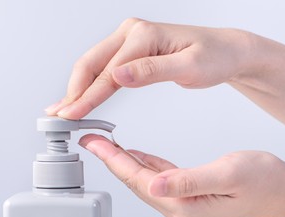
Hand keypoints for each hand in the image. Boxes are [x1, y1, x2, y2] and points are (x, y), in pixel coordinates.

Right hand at [46, 18, 251, 118]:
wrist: (225, 51)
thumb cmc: (213, 57)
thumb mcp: (189, 67)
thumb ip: (152, 70)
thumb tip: (118, 75)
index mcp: (144, 35)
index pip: (108, 71)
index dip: (87, 96)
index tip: (71, 115)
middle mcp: (132, 32)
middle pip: (91, 63)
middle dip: (73, 91)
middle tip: (59, 116)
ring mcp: (130, 39)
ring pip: (94, 65)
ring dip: (78, 88)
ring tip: (64, 110)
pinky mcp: (132, 49)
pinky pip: (106, 67)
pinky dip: (92, 84)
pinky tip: (82, 97)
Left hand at [79, 134, 284, 216]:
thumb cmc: (264, 181)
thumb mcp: (227, 174)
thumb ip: (188, 180)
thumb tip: (153, 184)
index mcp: (185, 207)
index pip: (140, 181)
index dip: (114, 160)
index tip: (94, 143)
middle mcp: (180, 211)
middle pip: (137, 182)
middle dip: (113, 160)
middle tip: (92, 138)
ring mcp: (184, 206)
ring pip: (145, 181)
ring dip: (125, 162)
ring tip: (106, 144)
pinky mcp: (190, 198)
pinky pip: (160, 180)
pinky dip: (145, 165)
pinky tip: (135, 155)